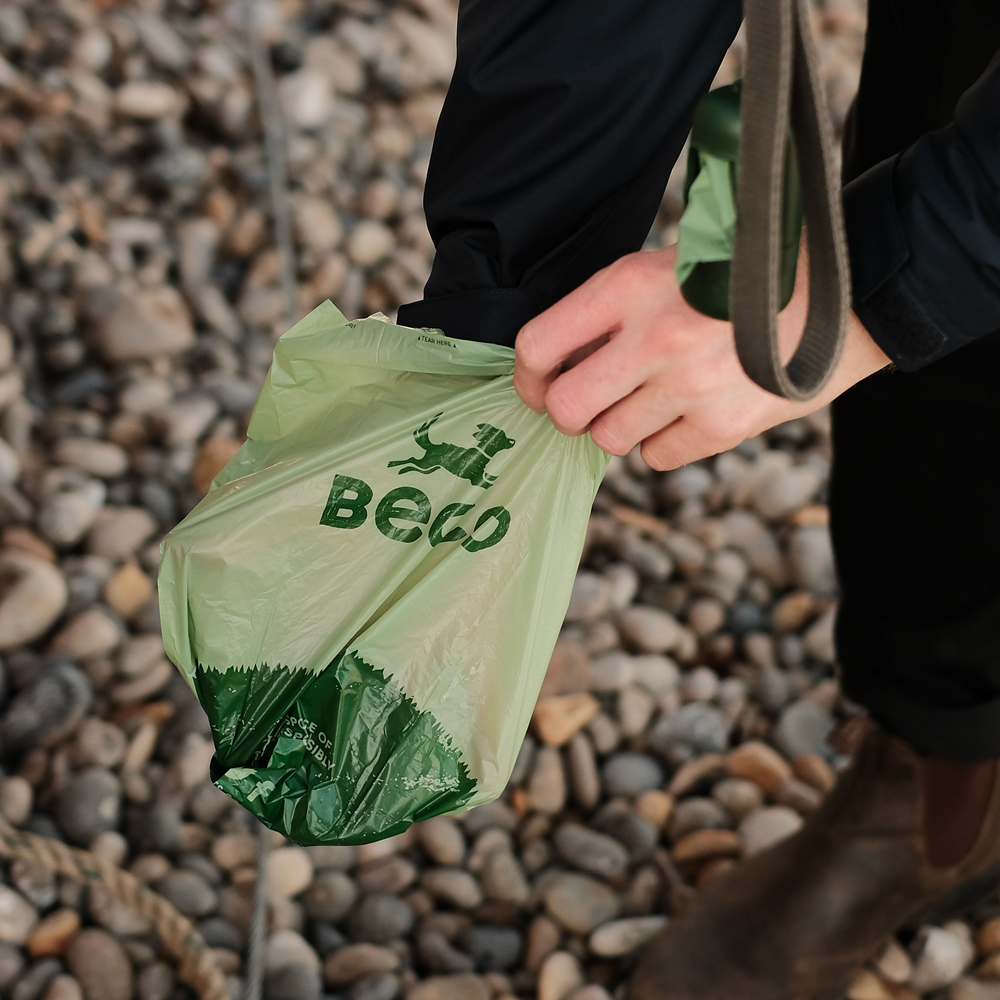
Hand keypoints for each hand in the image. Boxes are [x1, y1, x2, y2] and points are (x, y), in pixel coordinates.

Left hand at [513, 242, 890, 469]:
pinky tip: (686, 412)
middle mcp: (654, 338)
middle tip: (588, 400)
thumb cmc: (736, 278)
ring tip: (652, 395)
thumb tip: (548, 369)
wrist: (837, 296)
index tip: (537, 384)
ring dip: (620, 424)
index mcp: (629, 286)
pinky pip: (656, 459)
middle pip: (566, 409)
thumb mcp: (663, 267)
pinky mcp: (723, 426)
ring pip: (608, 440)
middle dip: (569, 411)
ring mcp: (690, 387)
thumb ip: (605, 312)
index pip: (536, 346)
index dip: (527, 376)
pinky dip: (662, 444)